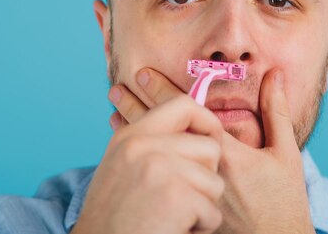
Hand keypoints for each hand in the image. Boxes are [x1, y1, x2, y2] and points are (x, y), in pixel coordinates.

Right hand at [71, 94, 224, 233]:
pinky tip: (173, 231)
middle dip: (205, 178)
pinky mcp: (175, 196)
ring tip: (173, 218)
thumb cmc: (113, 220)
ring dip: (201, 208)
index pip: (184, 105)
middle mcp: (143, 145)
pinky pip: (212, 212)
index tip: (211, 142)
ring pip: (214, 183)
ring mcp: (159, 168)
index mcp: (131, 136)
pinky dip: (200, 229)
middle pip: (209, 148)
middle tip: (181, 199)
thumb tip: (190, 128)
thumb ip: (152, 145)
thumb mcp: (122, 167)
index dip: (206, 122)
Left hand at [111, 68, 315, 233]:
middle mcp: (199, 171)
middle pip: (160, 132)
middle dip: (137, 107)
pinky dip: (141, 158)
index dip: (161, 90)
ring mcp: (187, 191)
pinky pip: (153, 176)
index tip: (142, 74)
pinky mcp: (183, 207)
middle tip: (117, 90)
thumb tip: (275, 74)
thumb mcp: (284, 155)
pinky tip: (129, 148)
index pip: (184, 113)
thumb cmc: (283, 204)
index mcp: (224, 153)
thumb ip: (276, 112)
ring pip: (153, 154)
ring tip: (114, 114)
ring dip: (133, 132)